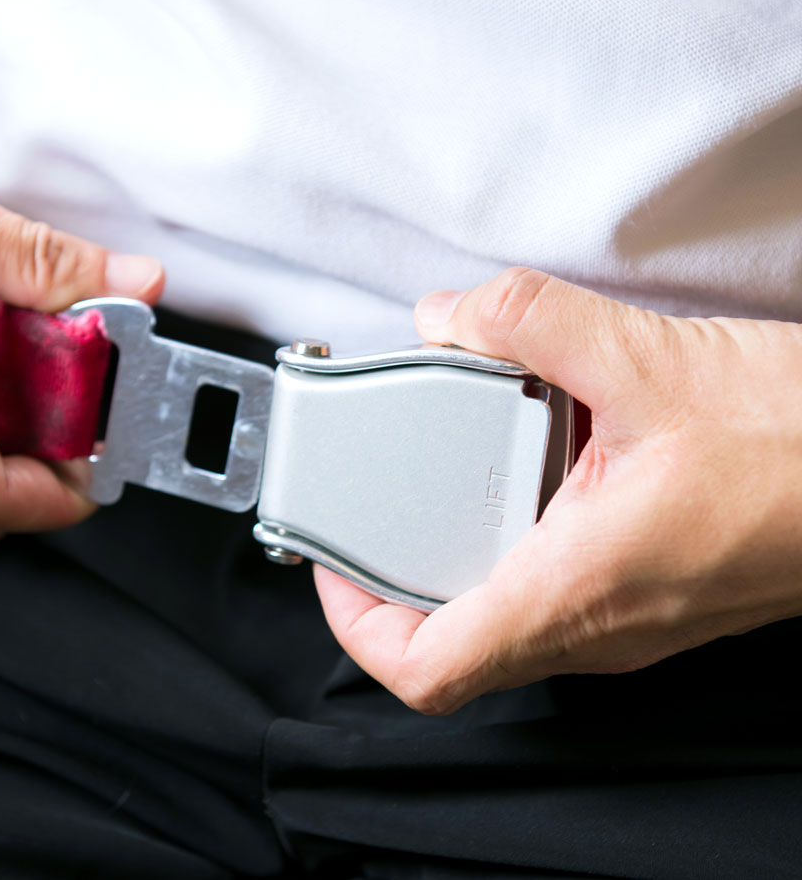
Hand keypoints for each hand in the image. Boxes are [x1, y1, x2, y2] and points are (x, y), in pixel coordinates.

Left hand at [316, 267, 801, 713]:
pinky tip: (524, 468)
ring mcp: (627, 621)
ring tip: (431, 484)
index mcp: (577, 588)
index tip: (329, 565)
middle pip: (450, 644)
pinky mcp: (651, 595)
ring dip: (452, 558)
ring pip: (501, 620)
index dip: (353, 623)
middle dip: (392, 579)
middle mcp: (597, 627)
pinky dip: (512, 541)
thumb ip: (529, 322)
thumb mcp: (650, 361)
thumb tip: (452, 314)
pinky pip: (553, 593)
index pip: (427, 667)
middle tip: (368, 514)